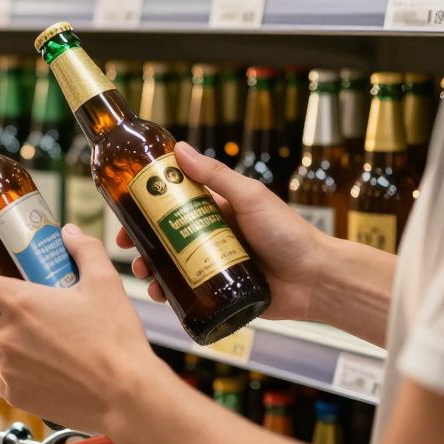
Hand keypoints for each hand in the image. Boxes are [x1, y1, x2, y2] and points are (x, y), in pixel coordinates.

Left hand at [0, 224, 169, 434]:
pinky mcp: (16, 395)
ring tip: (26, 337)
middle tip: (1, 303)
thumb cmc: (116, 340)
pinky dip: (14, 369)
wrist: (126, 395)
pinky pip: (3, 377)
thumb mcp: (105, 283)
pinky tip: (40, 366)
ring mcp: (8, 369)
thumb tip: (69, 234)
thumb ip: (85, 250)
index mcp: (20, 304)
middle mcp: (6, 336)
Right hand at [116, 141, 329, 322]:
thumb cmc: (289, 233)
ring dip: (152, 269)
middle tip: (128, 247)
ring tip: (144, 274)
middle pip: (167, 236)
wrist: (316, 279)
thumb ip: (216, 175)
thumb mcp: (250, 197)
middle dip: (143, 242)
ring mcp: (215, 264)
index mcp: (218, 210)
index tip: (127, 211)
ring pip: (173, 266)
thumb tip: (180, 149)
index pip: (174, 203)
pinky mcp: (220, 291)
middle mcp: (213, 235)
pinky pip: (189, 292)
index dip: (148, 207)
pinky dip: (170, 293)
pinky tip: (160, 295)